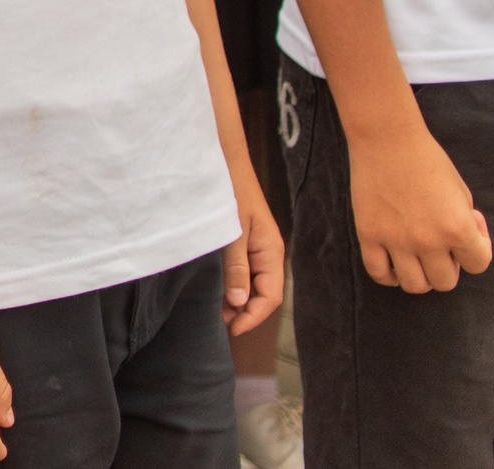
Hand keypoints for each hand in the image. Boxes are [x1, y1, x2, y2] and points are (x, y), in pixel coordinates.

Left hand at [222, 163, 285, 335]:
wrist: (226, 162)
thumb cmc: (231, 193)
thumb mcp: (233, 233)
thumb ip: (236, 267)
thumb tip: (239, 302)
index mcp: (272, 253)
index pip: (270, 297)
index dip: (253, 317)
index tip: (233, 330)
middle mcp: (269, 253)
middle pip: (265, 294)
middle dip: (247, 313)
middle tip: (224, 326)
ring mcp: (259, 248)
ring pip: (256, 285)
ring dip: (241, 302)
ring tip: (222, 315)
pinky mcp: (247, 242)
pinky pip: (248, 272)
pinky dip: (237, 287)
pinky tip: (223, 294)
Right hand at [348, 120, 491, 290]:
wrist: (387, 139)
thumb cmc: (428, 159)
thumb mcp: (461, 191)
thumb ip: (465, 223)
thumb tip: (463, 243)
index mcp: (457, 228)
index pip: (480, 264)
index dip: (479, 249)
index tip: (469, 230)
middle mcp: (428, 240)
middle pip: (445, 282)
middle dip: (448, 266)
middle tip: (441, 246)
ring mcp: (396, 240)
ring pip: (415, 286)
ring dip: (421, 276)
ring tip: (418, 258)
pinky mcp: (369, 235)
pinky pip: (379, 273)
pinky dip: (389, 275)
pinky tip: (394, 262)